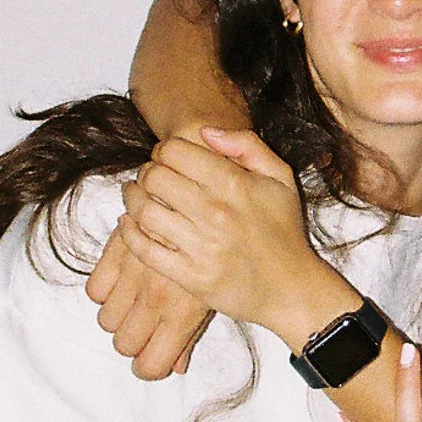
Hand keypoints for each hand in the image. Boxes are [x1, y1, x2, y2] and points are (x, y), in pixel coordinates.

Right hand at [86, 220, 212, 379]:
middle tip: (144, 326)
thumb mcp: (215, 296)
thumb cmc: (220, 248)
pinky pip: (95, 289)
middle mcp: (155, 299)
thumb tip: (176, 366)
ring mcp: (134, 276)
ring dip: (118, 314)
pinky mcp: (117, 251)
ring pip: (106, 319)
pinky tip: (123, 278)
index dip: (149, 366)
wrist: (204, 195)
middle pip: (123, 345)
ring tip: (135, 299)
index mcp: (183, 314)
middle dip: (132, 340)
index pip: (150, 365)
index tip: (151, 357)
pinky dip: (105, 289)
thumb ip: (191, 335)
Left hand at [117, 127, 327, 334]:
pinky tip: (130, 224)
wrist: (292, 289)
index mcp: (234, 184)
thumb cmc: (284, 231)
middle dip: (147, 172)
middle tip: (151, 176)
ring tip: (135, 195)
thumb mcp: (281, 178)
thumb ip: (248, 144)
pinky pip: (144, 249)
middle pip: (154, 177)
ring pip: (144, 211)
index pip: (175, 151)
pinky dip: (129, 233)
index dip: (164, 149)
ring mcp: (201, 246)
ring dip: (132, 198)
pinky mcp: (190, 276)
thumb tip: (206, 131)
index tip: (167, 157)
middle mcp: (215, 212)